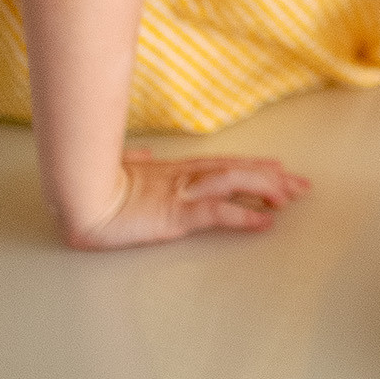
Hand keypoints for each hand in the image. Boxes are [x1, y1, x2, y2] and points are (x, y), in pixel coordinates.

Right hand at [65, 150, 310, 249]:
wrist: (77, 196)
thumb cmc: (92, 186)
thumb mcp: (119, 174)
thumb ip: (135, 165)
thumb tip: (141, 159)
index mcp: (173, 171)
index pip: (222, 164)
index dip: (252, 166)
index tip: (278, 168)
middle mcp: (183, 177)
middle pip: (237, 170)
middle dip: (271, 177)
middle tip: (302, 183)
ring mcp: (181, 194)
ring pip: (233, 183)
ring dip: (265, 188)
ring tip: (292, 195)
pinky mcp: (175, 214)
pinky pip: (218, 213)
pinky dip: (244, 215)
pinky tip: (266, 220)